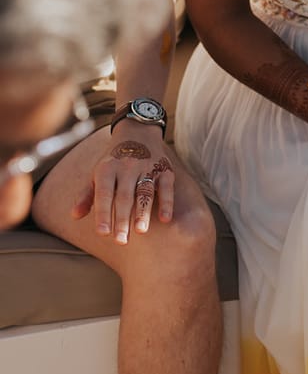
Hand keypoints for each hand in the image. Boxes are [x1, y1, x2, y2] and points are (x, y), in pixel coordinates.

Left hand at [72, 128, 174, 242]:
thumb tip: (74, 216)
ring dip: (143, 212)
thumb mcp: (97, 173)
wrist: (138, 132)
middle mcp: (126, 167)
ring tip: (140, 232)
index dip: (103, 214)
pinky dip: (166, 202)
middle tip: (120, 241)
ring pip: (144, 193)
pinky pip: (166, 187)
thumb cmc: (113, 160)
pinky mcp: (165, 169)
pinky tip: (165, 219)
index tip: (102, 234)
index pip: (104, 194)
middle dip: (122, 220)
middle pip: (124, 197)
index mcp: (106, 169)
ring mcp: (147, 168)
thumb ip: (87, 195)